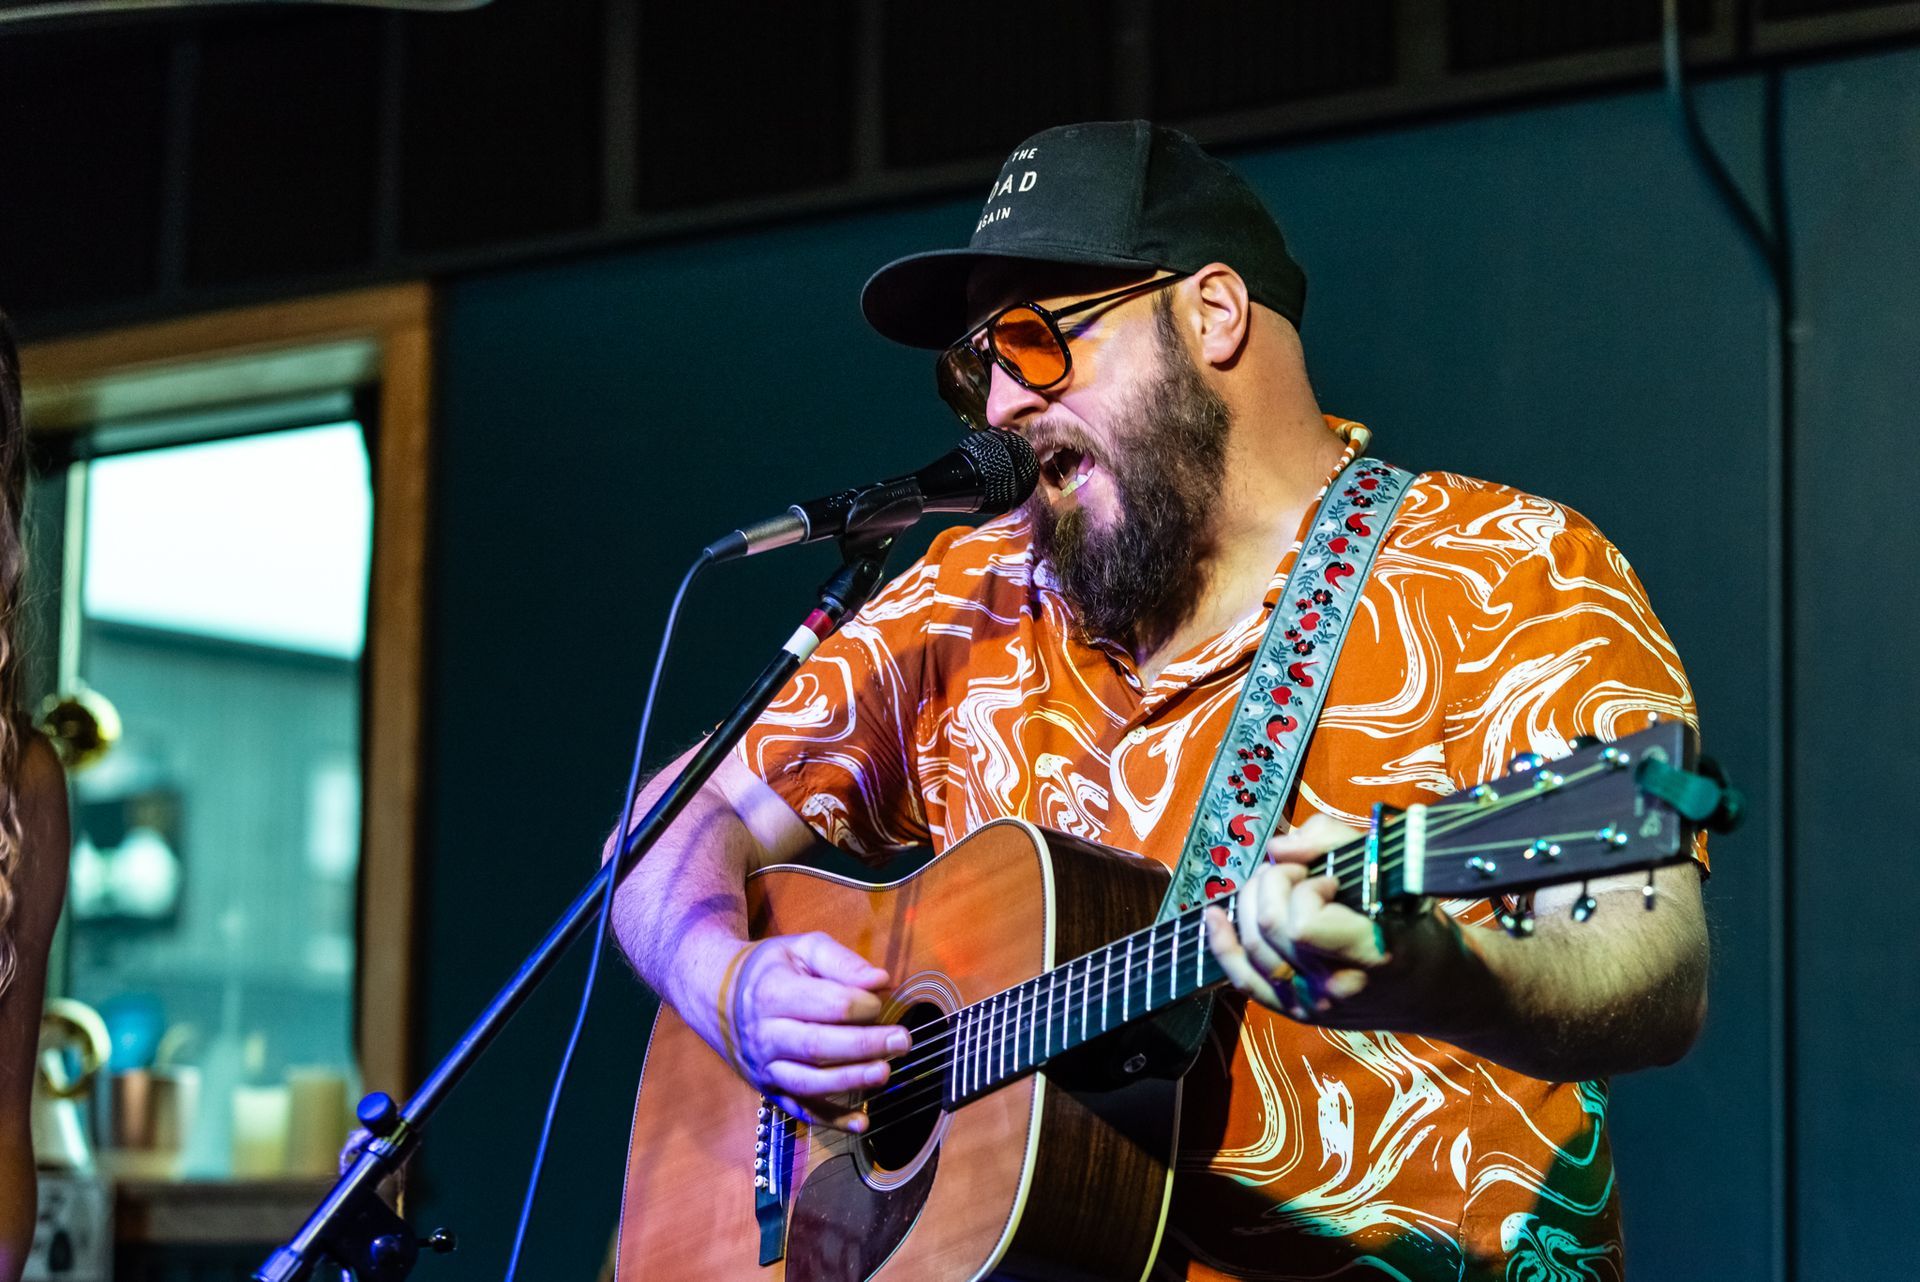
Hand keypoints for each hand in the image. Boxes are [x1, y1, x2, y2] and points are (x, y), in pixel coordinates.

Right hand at [717, 932, 907, 1131]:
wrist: (716, 997)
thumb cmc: (769, 968)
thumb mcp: (801, 948)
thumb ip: (841, 962)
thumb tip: (881, 982)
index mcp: (773, 993)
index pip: (827, 1005)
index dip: (862, 1004)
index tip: (882, 1000)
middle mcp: (765, 1035)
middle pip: (818, 1046)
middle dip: (864, 1046)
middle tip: (902, 1041)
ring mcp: (765, 1067)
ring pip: (808, 1082)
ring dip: (850, 1082)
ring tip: (885, 1073)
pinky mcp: (770, 1089)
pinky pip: (800, 1110)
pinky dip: (831, 1121)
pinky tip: (861, 1122)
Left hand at [1204, 815, 1469, 1030]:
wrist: (1441, 987)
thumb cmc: (1419, 924)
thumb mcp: (1395, 872)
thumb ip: (1335, 843)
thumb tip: (1278, 846)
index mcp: (1371, 956)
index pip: (1303, 925)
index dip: (1305, 889)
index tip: (1329, 879)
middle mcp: (1338, 989)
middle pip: (1270, 931)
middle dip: (1273, 884)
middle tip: (1297, 870)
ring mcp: (1314, 1006)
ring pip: (1252, 950)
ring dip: (1252, 902)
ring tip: (1276, 883)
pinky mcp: (1297, 1011)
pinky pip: (1244, 979)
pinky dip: (1222, 943)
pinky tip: (1214, 914)